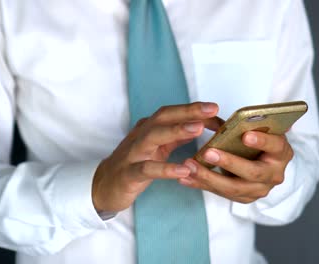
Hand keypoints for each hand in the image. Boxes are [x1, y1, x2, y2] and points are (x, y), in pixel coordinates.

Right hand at [92, 102, 221, 211]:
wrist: (103, 186)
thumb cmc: (133, 164)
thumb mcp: (156, 148)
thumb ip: (175, 137)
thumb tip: (199, 124)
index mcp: (148, 129)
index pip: (171, 113)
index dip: (192, 109)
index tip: (215, 108)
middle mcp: (140, 136)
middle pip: (163, 118)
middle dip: (187, 111)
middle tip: (212, 109)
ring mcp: (133, 154)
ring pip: (153, 137)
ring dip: (176, 131)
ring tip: (198, 129)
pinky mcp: (129, 174)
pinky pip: (147, 169)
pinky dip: (165, 168)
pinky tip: (184, 169)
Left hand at [180, 131, 293, 203]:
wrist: (265, 164)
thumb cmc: (260, 141)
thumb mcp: (261, 130)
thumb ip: (253, 123)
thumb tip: (244, 115)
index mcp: (282, 153)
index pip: (275, 146)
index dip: (262, 141)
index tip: (246, 135)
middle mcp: (274, 174)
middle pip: (252, 172)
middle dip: (229, 162)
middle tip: (208, 152)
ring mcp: (259, 189)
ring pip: (233, 187)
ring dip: (208, 177)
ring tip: (189, 166)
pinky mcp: (243, 198)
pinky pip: (220, 193)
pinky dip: (201, 185)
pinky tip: (185, 178)